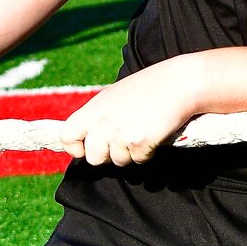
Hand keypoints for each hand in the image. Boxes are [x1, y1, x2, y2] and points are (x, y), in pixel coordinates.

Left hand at [60, 62, 195, 166]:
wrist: (179, 83)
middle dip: (109, 156)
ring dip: (131, 154)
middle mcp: (103, 122)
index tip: (88, 147)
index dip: (76, 147)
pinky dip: (148, 152)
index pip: (67, 136)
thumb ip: (100, 116)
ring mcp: (120, 133)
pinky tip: (155, 133)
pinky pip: (140, 160)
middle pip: (94, 158)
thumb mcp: (115, 96)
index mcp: (94, 108)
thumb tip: (92, 140)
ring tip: (143, 132)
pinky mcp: (139, 142)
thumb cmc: (150, 87)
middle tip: (124, 142)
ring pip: (119, 162)